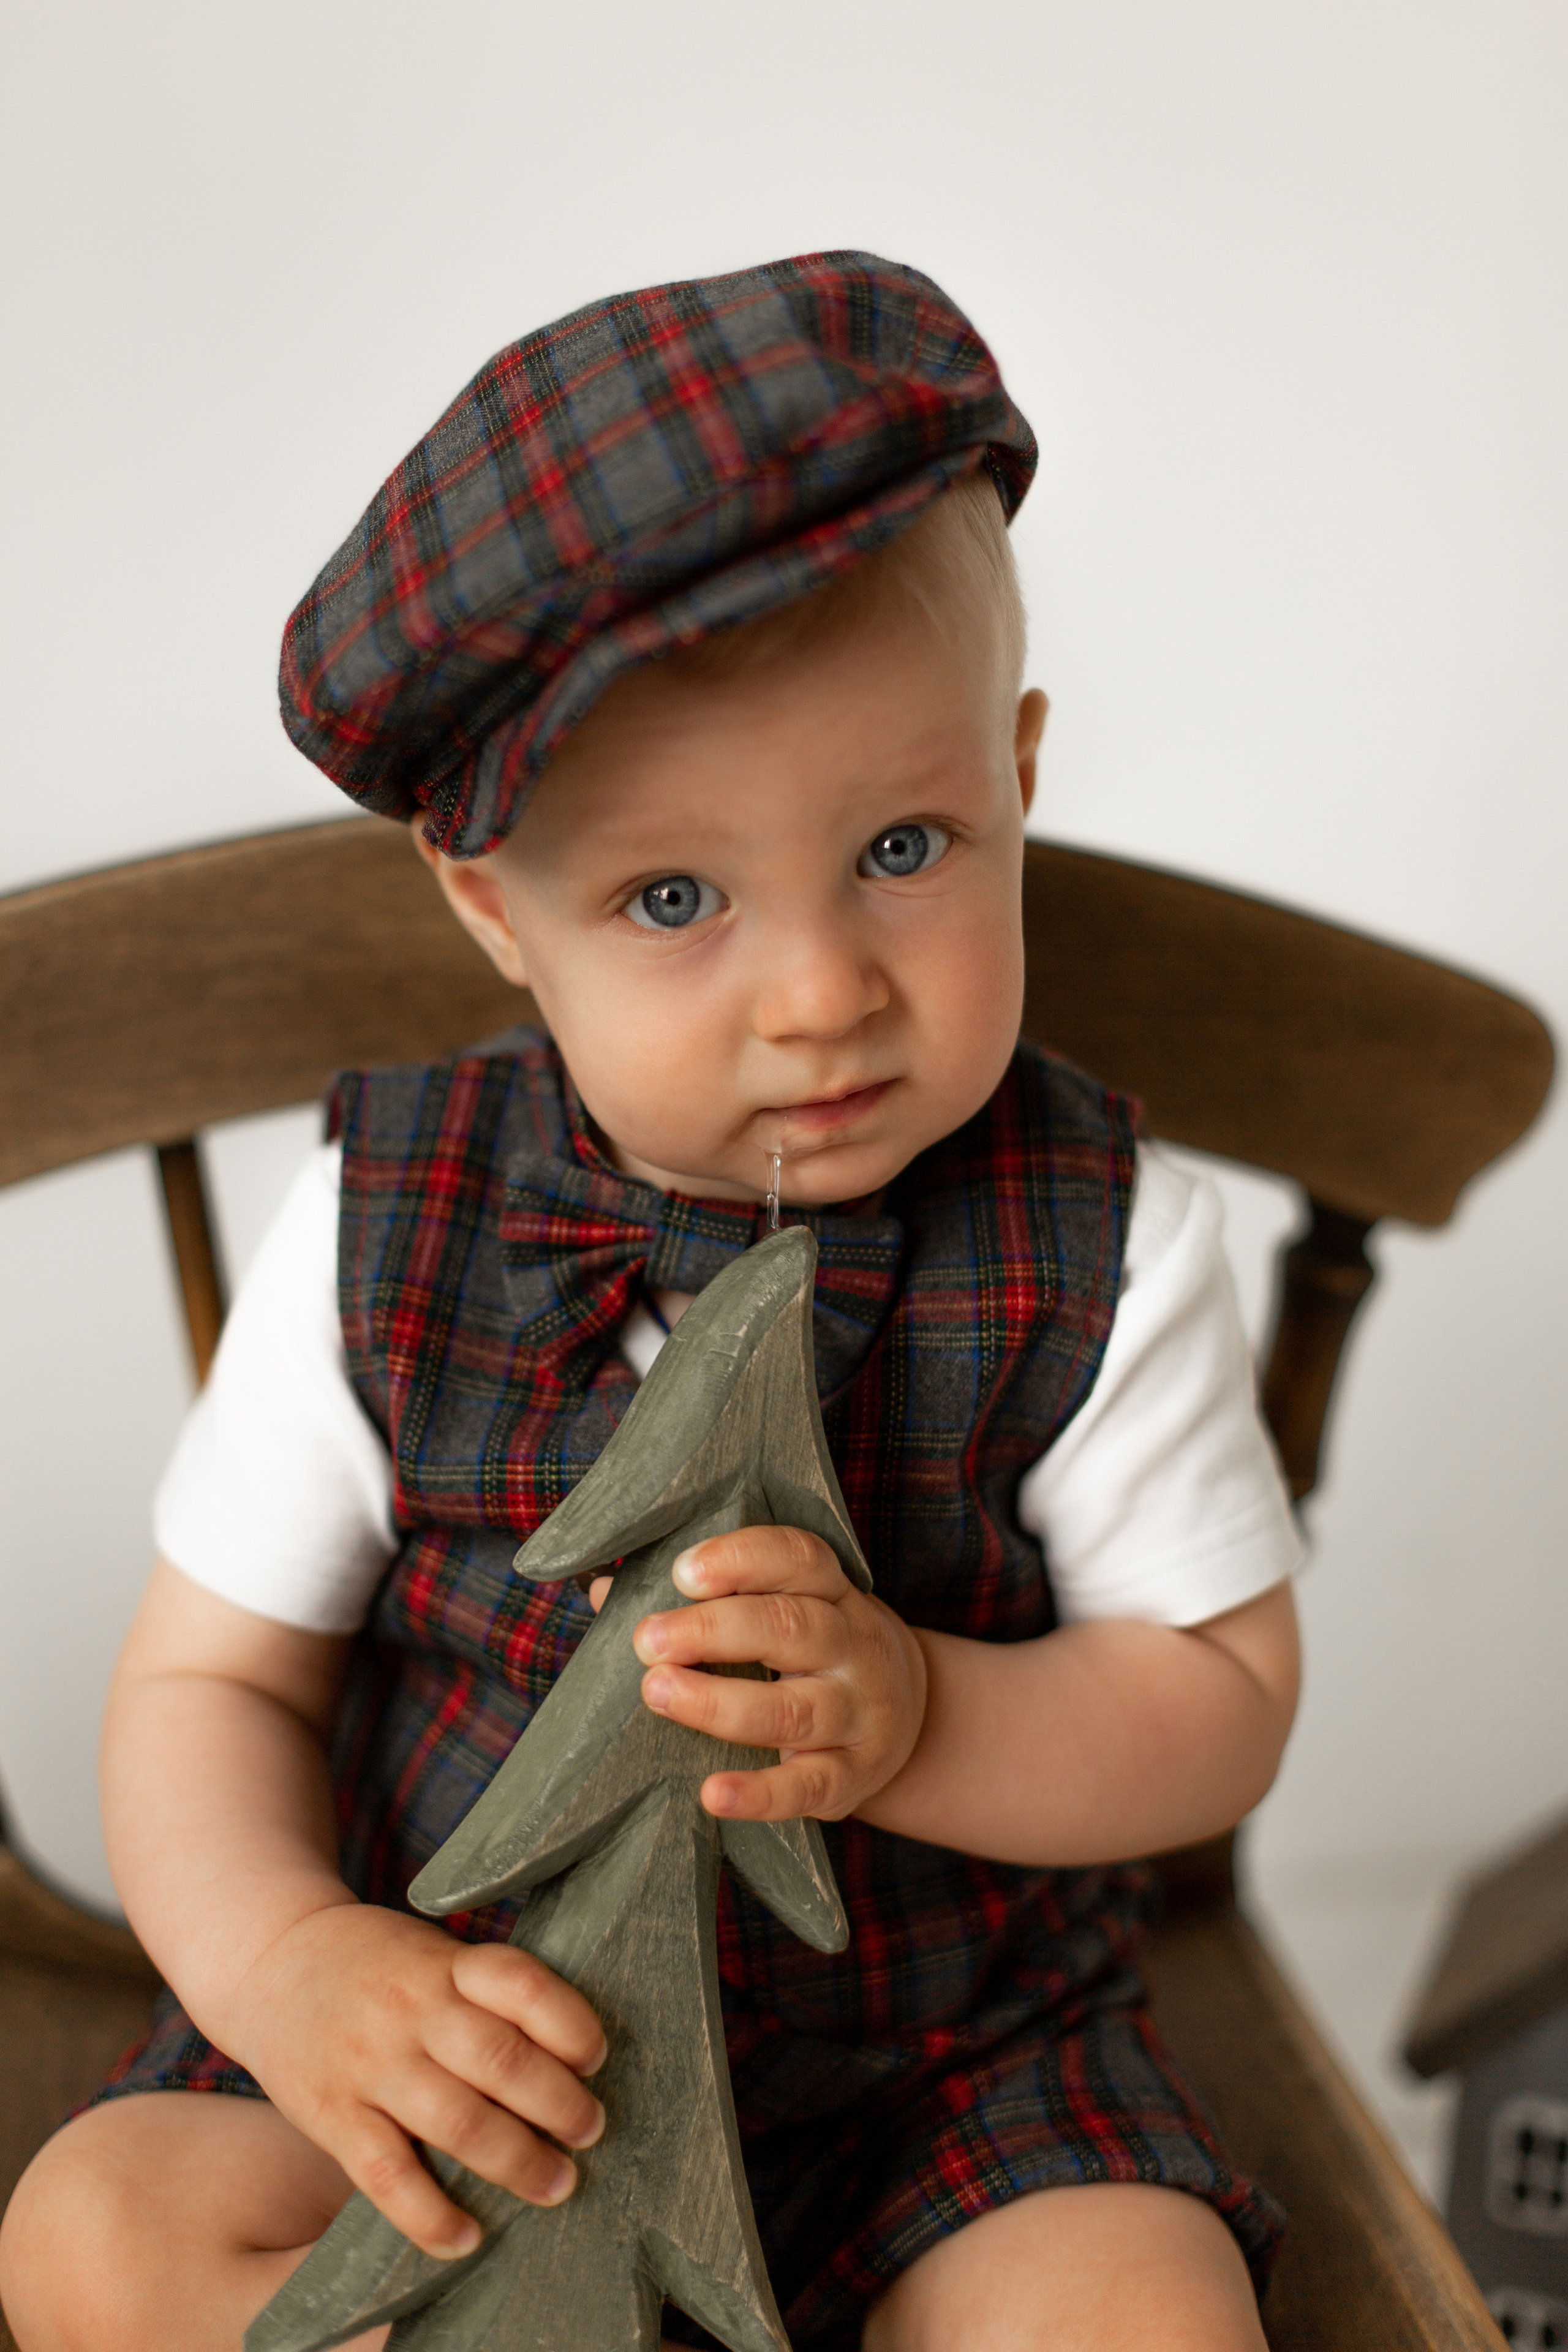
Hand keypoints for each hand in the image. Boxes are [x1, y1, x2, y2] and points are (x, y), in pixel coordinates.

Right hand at [222, 1901, 606, 2257]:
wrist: (270, 1962)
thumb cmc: (373, 1966)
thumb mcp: (430, 1955)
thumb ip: (481, 1994)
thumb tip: (563, 2058)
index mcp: (444, 1964)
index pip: (520, 1983)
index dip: (569, 2022)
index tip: (596, 2056)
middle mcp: (412, 2009)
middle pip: (500, 2058)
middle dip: (559, 2104)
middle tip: (591, 2130)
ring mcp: (371, 2063)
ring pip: (457, 2121)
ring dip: (517, 2161)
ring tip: (556, 2184)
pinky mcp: (332, 2114)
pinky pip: (386, 2173)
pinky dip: (429, 2214)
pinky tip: (466, 2237)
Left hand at [591, 1528, 926, 1822]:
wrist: (913, 1719)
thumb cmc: (815, 1655)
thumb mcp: (786, 1611)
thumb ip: (705, 1598)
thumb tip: (606, 1590)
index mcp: (834, 1592)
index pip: (798, 1559)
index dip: (741, 1560)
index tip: (683, 1572)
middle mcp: (853, 1646)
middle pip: (789, 1628)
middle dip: (711, 1631)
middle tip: (647, 1640)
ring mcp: (858, 1714)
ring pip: (792, 1709)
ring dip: (719, 1702)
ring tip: (658, 1693)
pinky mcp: (851, 1778)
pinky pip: (805, 1788)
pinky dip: (759, 1794)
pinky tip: (712, 1794)